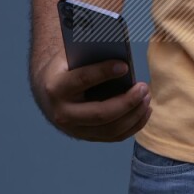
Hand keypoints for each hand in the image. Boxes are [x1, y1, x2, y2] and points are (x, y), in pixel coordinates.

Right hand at [31, 53, 151, 142]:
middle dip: (126, 102)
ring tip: (146, 97)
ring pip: (110, 129)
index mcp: (56, 87)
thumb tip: (121, 58)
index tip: (125, 66)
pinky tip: (144, 110)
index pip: (82, 80)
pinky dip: (133, 125)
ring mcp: (74, 129)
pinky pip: (114, 136)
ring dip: (134, 114)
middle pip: (100, 113)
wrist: (47, 90)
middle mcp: (62, 113)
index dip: (104, 72)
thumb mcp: (71, 58)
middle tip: (144, 87)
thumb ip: (91, 58)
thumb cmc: (67, 68)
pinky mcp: (86, 136)